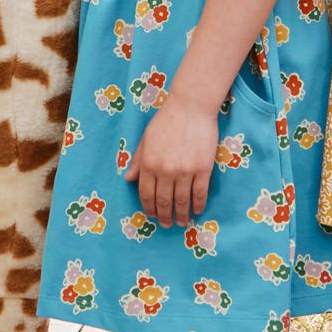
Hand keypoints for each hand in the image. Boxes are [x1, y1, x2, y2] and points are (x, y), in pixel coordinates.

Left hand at [125, 94, 217, 226]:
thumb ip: (138, 161)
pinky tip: (196, 210)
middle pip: (163, 201)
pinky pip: (199, 193)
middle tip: (167, 224)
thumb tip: (128, 179)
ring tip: (182, 222)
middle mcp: (165, 170)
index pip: (146, 194)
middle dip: (164, 216)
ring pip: (182, 201)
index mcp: (149, 164)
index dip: (149, 208)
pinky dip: (198, 205)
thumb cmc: (166, 121)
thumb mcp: (146, 140)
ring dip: (181, 215)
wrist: (191, 107)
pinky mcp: (203, 169)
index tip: (152, 215)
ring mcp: (185, 171)